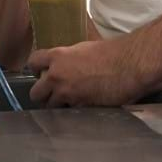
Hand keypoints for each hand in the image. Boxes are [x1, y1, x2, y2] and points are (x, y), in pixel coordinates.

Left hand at [28, 36, 161, 106]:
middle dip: (41, 94)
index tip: (39, 72)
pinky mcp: (80, 107)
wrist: (128, 66)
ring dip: (57, 104)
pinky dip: (73, 111)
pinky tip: (83, 105)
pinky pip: (69, 113)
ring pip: (50, 106)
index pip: (33, 62)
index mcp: (57, 57)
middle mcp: (57, 76)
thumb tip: (64, 63)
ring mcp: (67, 94)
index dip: (35, 68)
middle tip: (51, 92)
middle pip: (35, 93)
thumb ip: (68, 58)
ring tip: (69, 100)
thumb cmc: (110, 53)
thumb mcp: (83, 48)